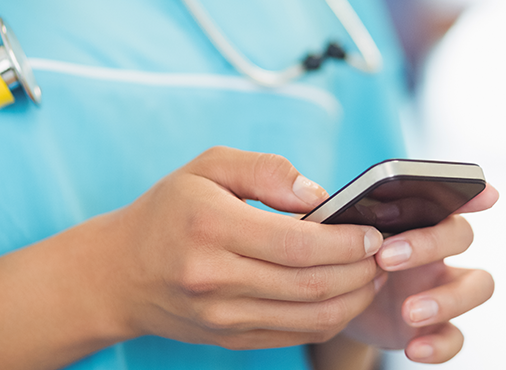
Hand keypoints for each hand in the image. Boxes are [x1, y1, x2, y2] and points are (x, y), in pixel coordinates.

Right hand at [99, 147, 386, 349]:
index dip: (346, 242)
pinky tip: (346, 295)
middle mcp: (214, 277)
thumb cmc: (171, 210)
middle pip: (310, 284)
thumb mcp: (208, 166)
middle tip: (387, 253)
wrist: (118, 273)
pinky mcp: (229, 338)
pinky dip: (330, 318)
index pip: (297, 243)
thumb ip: (266, 169)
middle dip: (361, 271)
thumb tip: (319, 195)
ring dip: (354, 299)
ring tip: (374, 275)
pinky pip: (295, 334)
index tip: (373, 232)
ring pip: (309, 317)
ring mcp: (221, 315)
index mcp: (210, 226)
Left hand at [340, 187, 498, 362]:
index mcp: (415, 218)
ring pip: (478, 285)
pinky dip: (439, 345)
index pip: (450, 197)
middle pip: (460, 235)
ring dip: (447, 298)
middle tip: (386, 259)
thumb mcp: (337, 237)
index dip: (472, 193)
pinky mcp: (436, 327)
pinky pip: (456, 336)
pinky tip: (414, 347)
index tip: (486, 194)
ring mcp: (442, 288)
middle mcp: (437, 250)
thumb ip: (340, 220)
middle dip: (428, 244)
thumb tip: (331, 208)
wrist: (332, 307)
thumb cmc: (340, 258)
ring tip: (408, 311)